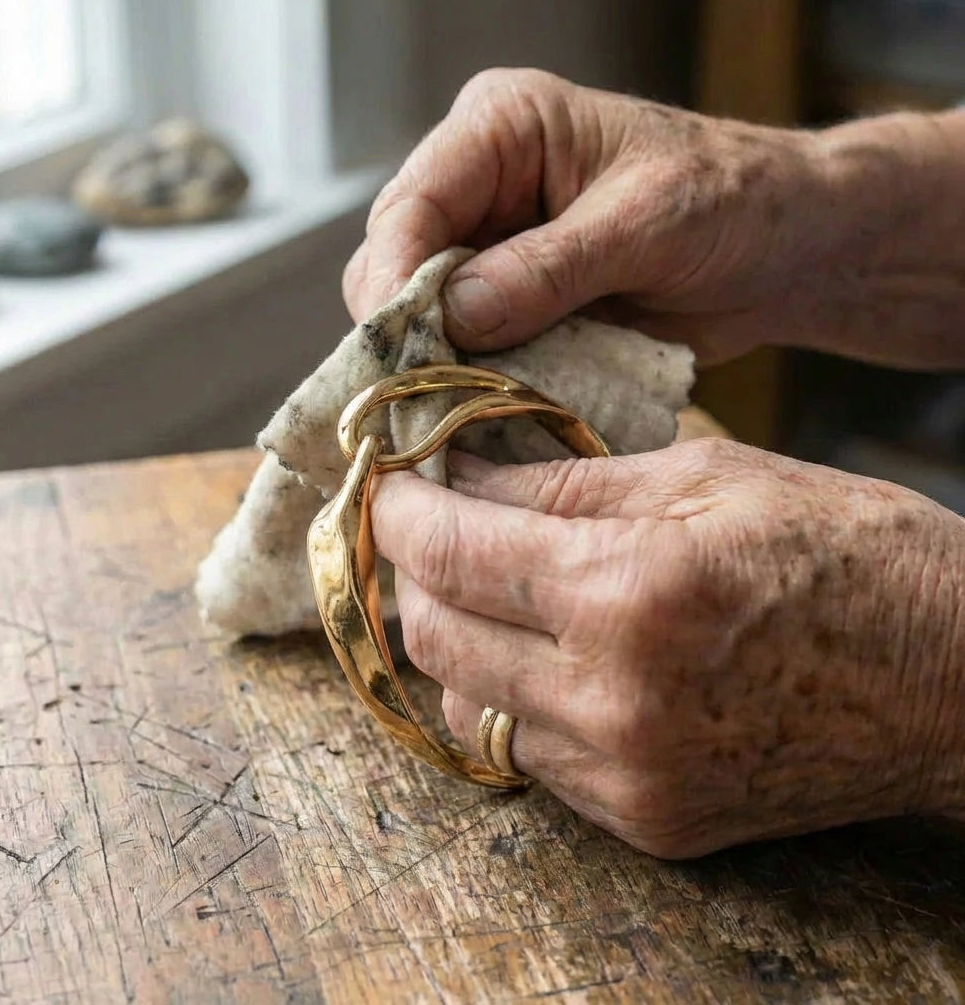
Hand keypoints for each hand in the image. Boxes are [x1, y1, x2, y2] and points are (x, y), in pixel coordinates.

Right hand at [344, 68, 964, 368]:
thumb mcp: (644, 224)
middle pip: (397, 263)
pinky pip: (467, 351)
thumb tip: (455, 316)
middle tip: (421, 396)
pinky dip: (472, 384)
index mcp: (502, 129)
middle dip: (406, 331)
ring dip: (437, 365)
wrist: (780, 251)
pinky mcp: (511, 306)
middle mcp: (481, 188)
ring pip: (422, 316)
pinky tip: (482, 411)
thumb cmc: (730, 201)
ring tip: (454, 411)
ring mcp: (491, 252)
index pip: (412, 203)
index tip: (396, 348)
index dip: (394, 278)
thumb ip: (549, 268)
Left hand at [370, 440, 964, 857]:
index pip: (454, 552)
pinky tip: (543, 651)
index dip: (403, 510)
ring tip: (484, 586)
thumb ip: (567, 483)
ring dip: (454, 639)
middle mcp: (615, 701)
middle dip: (413, 573)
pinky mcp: (648, 821)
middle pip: (437, 638)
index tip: (389, 482)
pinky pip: (529, 756)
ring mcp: (629, 777)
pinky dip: (511, 696)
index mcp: (632, 593)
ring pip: (468, 707)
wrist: (956, 682)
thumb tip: (465, 476)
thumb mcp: (707, 476)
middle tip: (429, 527)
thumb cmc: (850, 553)